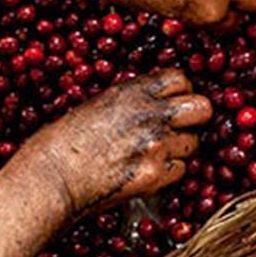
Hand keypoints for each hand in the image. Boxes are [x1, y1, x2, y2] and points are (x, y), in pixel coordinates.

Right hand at [26, 70, 212, 216]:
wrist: (52, 176)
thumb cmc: (61, 142)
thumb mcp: (96, 105)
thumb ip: (129, 101)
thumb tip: (148, 102)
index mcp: (135, 92)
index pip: (181, 79)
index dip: (179, 92)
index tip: (172, 101)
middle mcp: (152, 116)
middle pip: (203, 108)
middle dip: (194, 118)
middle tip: (179, 127)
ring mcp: (157, 146)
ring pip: (194, 144)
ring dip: (180, 148)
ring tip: (155, 154)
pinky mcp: (155, 176)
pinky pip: (181, 171)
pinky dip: (170, 172)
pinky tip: (149, 171)